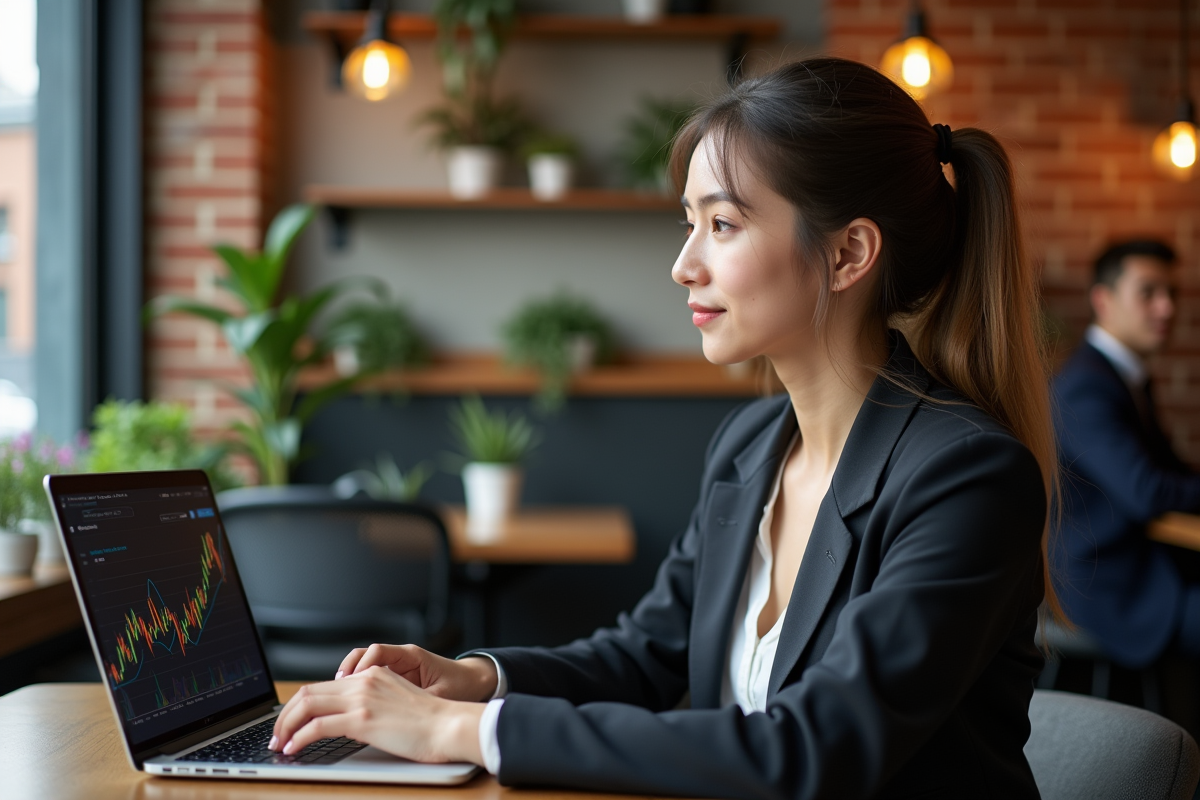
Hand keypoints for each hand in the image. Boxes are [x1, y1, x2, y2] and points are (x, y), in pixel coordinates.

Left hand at [268, 666, 484, 763]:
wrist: (450, 725)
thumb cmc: (431, 722)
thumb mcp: (397, 702)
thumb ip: (373, 703)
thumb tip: (350, 720)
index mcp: (372, 675)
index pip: (322, 685)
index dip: (298, 705)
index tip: (290, 723)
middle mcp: (363, 682)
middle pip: (307, 692)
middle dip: (284, 715)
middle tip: (276, 735)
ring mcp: (362, 699)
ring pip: (307, 705)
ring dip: (285, 726)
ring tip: (279, 743)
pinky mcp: (363, 720)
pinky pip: (318, 726)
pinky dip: (299, 737)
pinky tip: (293, 748)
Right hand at [335, 643, 497, 701]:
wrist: (474, 682)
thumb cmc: (460, 685)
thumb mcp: (441, 694)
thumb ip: (421, 698)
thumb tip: (401, 711)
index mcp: (412, 656)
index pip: (378, 651)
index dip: (362, 665)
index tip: (352, 680)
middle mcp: (402, 657)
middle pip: (364, 655)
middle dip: (347, 671)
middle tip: (334, 690)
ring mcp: (398, 666)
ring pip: (364, 666)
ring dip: (350, 679)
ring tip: (337, 697)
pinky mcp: (396, 677)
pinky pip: (371, 677)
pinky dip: (359, 687)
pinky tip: (352, 703)